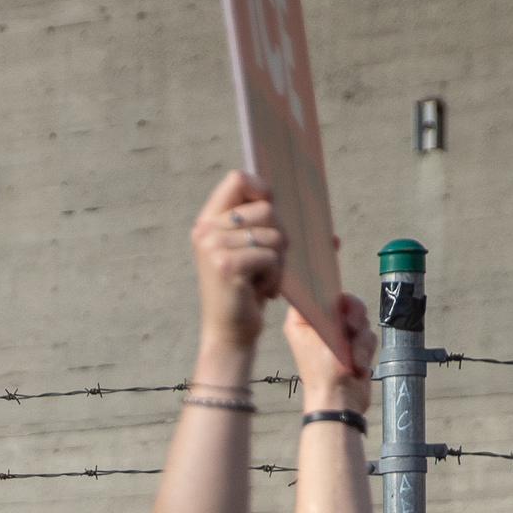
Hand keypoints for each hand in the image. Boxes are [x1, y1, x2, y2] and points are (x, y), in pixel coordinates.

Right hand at [189, 171, 283, 360]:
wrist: (229, 334)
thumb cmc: (244, 290)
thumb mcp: (247, 249)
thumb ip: (258, 221)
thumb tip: (308, 198)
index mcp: (208, 221)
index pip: (237, 179)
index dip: (262, 189)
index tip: (271, 211)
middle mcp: (205, 230)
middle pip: (266, 208)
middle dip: (279, 235)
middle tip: (268, 262)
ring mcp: (213, 247)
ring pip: (274, 234)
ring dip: (278, 261)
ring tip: (263, 280)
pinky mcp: (226, 266)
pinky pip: (271, 257)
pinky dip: (275, 277)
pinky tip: (262, 291)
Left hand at [283, 286, 377, 399]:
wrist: (340, 401)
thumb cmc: (323, 372)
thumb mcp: (321, 333)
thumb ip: (325, 306)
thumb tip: (327, 285)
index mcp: (303, 320)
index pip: (315, 290)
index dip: (329, 290)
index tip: (337, 297)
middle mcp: (320, 325)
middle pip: (344, 301)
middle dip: (353, 316)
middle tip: (350, 329)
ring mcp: (337, 336)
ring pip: (360, 319)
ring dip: (360, 340)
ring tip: (351, 358)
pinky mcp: (352, 346)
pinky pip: (367, 336)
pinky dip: (365, 351)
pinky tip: (356, 366)